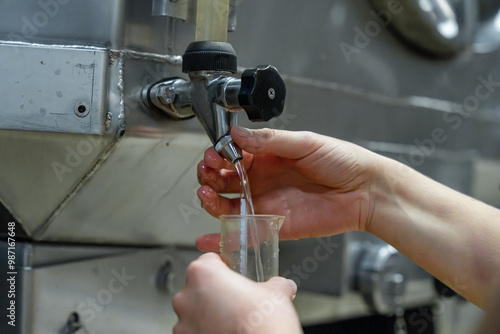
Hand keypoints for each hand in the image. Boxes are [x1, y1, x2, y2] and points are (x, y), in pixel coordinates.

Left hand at [172, 253, 300, 333]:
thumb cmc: (263, 322)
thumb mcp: (276, 293)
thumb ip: (276, 284)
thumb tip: (283, 286)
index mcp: (203, 273)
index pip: (208, 261)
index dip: (223, 267)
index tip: (232, 274)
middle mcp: (186, 296)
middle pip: (198, 287)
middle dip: (215, 293)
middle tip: (236, 301)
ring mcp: (183, 323)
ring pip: (195, 311)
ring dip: (209, 314)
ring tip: (233, 321)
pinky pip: (195, 331)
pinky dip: (207, 331)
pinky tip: (226, 333)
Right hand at [196, 127, 378, 250]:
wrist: (365, 191)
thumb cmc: (342, 161)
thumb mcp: (304, 143)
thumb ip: (269, 141)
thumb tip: (237, 133)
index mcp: (268, 157)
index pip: (233, 155)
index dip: (219, 154)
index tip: (214, 154)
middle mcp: (263, 180)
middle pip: (224, 180)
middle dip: (210, 175)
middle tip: (208, 172)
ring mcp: (266, 204)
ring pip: (228, 205)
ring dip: (210, 200)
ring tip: (205, 193)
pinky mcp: (273, 227)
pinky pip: (244, 233)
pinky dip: (223, 238)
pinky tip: (206, 237)